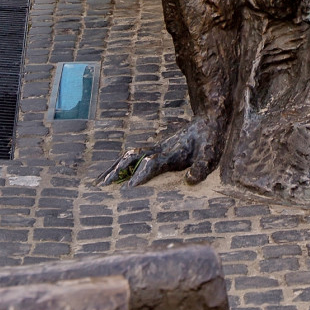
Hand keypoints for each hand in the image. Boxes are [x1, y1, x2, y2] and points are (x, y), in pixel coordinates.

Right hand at [98, 111, 224, 187]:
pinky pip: (132, 157)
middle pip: (132, 158)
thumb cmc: (211, 140)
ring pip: (128, 157)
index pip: (151, 164)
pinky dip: (118, 165)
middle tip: (102, 189)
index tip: (127, 191)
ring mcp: (155, 147)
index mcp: (171, 152)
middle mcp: (159, 149)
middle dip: (117, 173)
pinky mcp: (154, 149)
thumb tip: (189, 180)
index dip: (140, 176)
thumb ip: (202, 167)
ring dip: (113, 169)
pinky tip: (110, 174)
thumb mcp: (211, 154)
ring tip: (97, 184)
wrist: (208, 118)